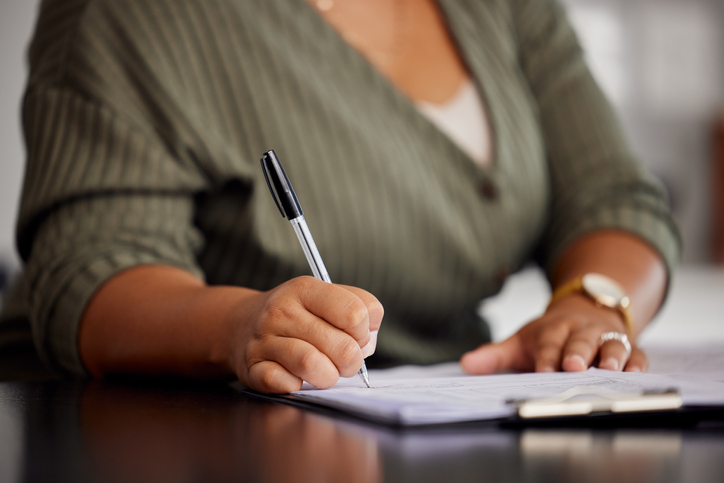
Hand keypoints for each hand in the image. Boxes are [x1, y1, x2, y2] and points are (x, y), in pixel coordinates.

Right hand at [224, 276, 383, 393]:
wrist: (241, 324)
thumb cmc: (298, 315)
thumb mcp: (327, 297)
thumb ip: (360, 309)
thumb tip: (368, 342)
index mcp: (305, 289)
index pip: (355, 313)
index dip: (365, 332)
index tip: (356, 336)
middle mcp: (281, 311)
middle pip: (342, 346)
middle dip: (352, 361)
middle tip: (344, 361)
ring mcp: (264, 340)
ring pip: (312, 364)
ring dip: (329, 377)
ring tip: (325, 372)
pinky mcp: (252, 368)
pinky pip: (283, 384)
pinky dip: (297, 386)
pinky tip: (296, 377)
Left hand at [460, 294, 647, 374]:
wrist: (584, 311)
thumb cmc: (549, 335)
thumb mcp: (520, 342)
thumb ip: (494, 356)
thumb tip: (466, 364)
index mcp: (553, 330)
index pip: (548, 343)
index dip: (546, 357)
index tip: (542, 370)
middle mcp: (581, 331)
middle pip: (579, 341)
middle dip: (576, 353)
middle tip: (572, 366)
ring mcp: (606, 338)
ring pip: (610, 344)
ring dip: (610, 355)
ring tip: (609, 368)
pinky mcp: (628, 347)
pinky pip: (637, 353)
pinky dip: (638, 362)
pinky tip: (636, 371)